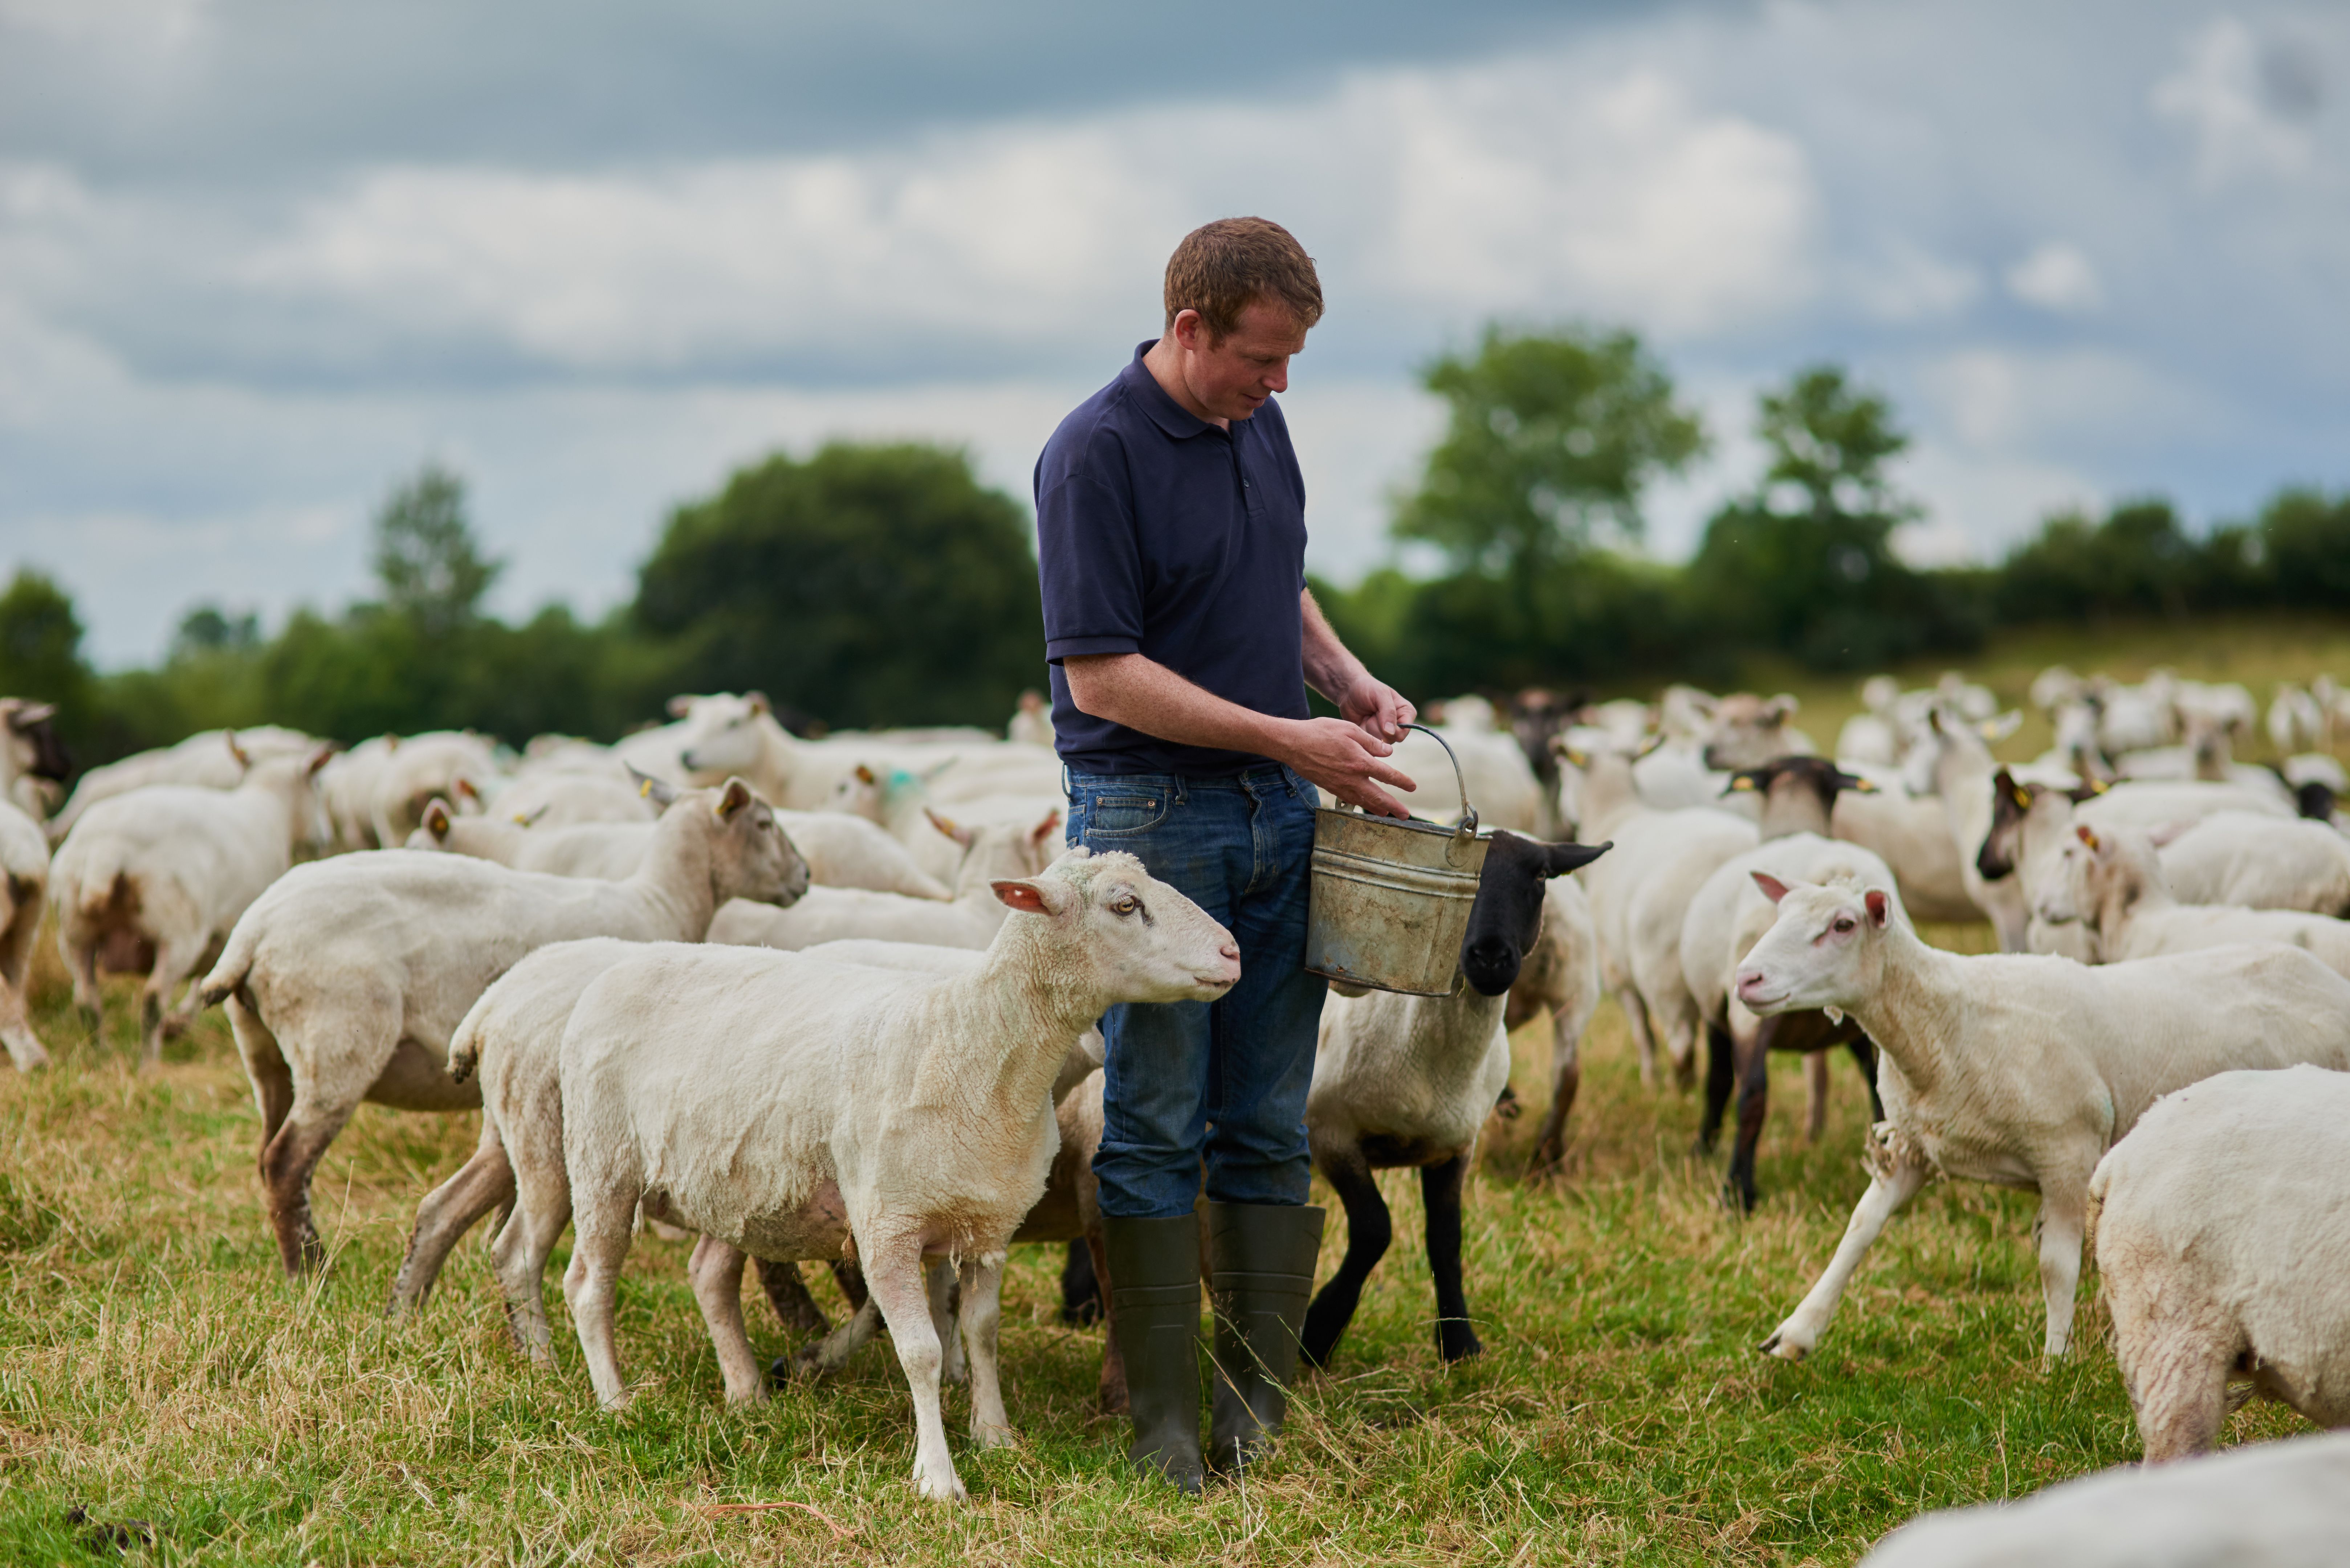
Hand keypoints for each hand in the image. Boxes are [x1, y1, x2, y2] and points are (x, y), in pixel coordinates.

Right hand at [1280, 717, 1417, 818]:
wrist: (1293, 743)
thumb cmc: (1320, 732)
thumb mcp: (1349, 729)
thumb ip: (1371, 742)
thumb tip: (1388, 753)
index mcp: (1360, 761)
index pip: (1387, 775)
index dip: (1402, 782)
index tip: (1412, 787)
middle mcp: (1352, 778)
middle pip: (1378, 796)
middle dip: (1393, 806)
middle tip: (1405, 815)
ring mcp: (1340, 785)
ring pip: (1363, 801)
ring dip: (1377, 809)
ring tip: (1388, 814)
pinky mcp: (1330, 787)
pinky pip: (1350, 799)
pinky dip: (1360, 804)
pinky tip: (1364, 805)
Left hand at [1337, 676, 1415, 744]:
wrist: (1348, 691)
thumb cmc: (1367, 688)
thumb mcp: (1379, 694)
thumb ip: (1388, 711)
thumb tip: (1391, 732)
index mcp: (1405, 712)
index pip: (1405, 730)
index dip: (1392, 728)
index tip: (1379, 716)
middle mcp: (1398, 724)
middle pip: (1392, 739)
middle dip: (1378, 727)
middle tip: (1371, 714)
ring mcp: (1385, 732)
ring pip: (1380, 743)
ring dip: (1369, 730)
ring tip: (1366, 717)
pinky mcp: (1373, 737)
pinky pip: (1370, 743)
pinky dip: (1363, 734)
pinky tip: (1361, 723)